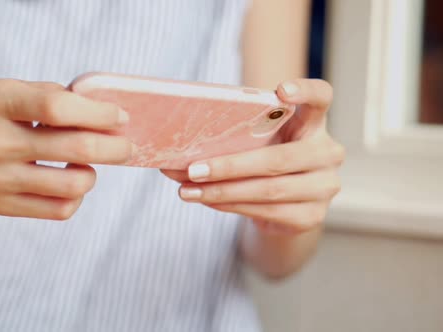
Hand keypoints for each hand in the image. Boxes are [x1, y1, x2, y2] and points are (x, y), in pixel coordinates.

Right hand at [0, 79, 132, 219]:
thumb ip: (34, 95)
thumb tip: (83, 104)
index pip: (59, 107)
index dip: (99, 112)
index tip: (119, 116)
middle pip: (76, 148)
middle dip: (114, 148)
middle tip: (125, 146)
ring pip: (72, 186)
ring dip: (92, 175)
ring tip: (88, 165)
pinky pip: (54, 211)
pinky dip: (73, 199)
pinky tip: (69, 185)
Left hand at [162, 79, 344, 231]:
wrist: (285, 205)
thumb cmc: (265, 159)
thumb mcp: (259, 141)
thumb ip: (236, 136)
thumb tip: (178, 149)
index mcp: (313, 123)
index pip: (321, 97)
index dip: (306, 91)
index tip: (281, 90)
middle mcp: (327, 153)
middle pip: (278, 159)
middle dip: (229, 166)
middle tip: (192, 169)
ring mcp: (324, 186)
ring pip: (268, 190)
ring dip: (222, 192)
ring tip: (188, 190)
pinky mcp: (312, 216)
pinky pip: (266, 211)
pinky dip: (231, 205)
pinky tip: (208, 200)